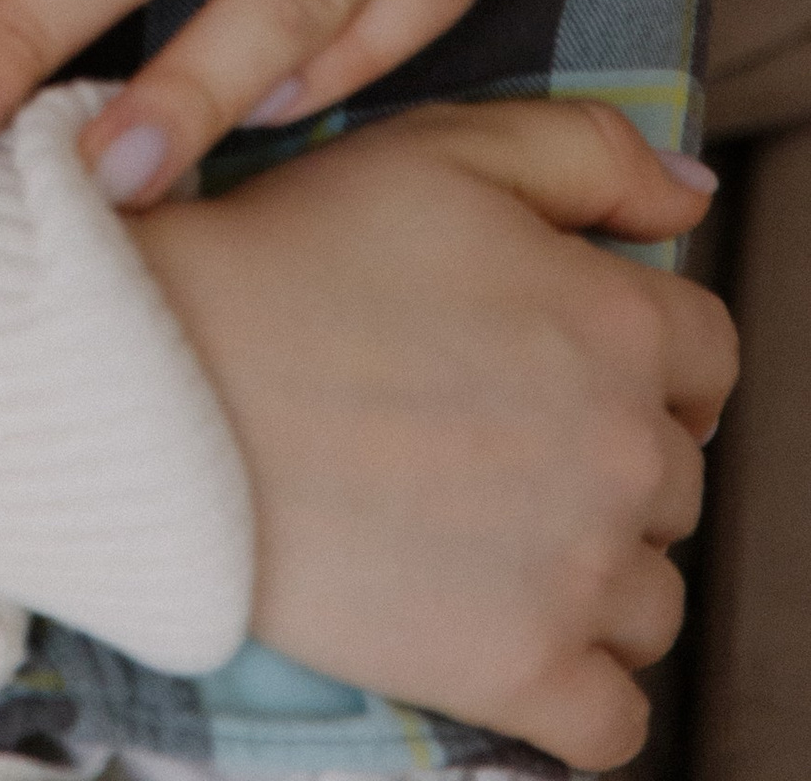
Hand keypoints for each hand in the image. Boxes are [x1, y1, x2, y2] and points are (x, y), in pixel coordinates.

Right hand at [131, 99, 732, 771]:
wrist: (162, 378)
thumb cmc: (295, 251)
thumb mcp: (441, 148)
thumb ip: (588, 152)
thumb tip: (692, 195)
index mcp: (618, 323)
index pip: (706, 355)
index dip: (636, 348)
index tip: (556, 358)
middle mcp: (624, 453)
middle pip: (676, 478)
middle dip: (602, 456)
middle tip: (489, 434)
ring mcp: (577, 573)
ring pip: (653, 598)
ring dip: (594, 571)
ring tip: (483, 529)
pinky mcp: (517, 670)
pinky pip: (613, 721)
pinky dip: (579, 690)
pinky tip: (509, 633)